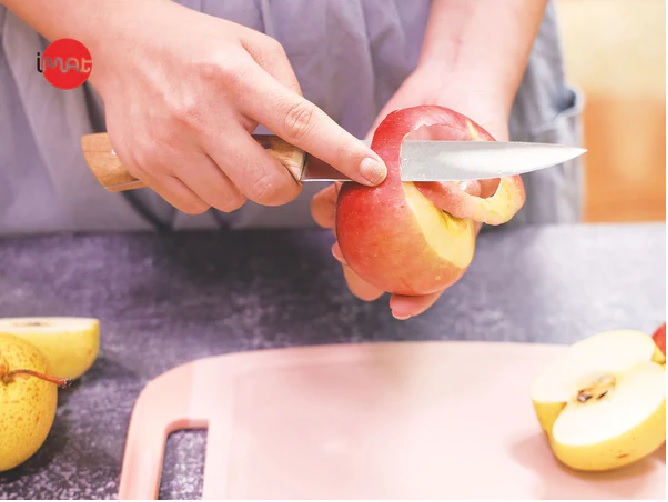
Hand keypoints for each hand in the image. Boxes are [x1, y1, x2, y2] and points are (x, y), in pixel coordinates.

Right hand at [88, 1, 385, 213]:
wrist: (121, 43)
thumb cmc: (197, 45)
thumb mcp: (251, 47)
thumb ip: (287, 90)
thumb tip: (311, 141)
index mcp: (234, 76)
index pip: (298, 122)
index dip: (340, 151)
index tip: (372, 172)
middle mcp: (199, 112)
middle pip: (267, 184)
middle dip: (282, 184)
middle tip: (274, 164)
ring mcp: (168, 143)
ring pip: (232, 200)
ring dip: (241, 185)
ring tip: (225, 150)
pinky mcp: (145, 164)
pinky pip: (197, 205)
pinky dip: (209, 190)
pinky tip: (200, 159)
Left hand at [311, 65, 508, 318]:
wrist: (455, 84)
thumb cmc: (477, 126)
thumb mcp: (484, 161)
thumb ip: (475, 188)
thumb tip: (465, 211)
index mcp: (446, 232)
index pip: (436, 276)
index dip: (419, 298)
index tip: (397, 309)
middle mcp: (413, 223)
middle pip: (388, 263)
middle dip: (364, 273)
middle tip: (350, 263)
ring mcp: (388, 201)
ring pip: (359, 236)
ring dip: (342, 240)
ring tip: (334, 239)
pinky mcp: (364, 176)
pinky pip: (343, 198)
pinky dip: (332, 203)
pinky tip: (327, 200)